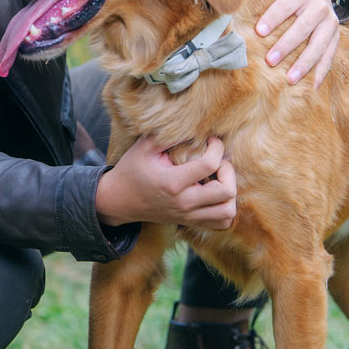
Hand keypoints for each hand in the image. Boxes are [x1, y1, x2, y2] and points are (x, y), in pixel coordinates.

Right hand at [95, 135, 235, 229]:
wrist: (119, 201)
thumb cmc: (132, 170)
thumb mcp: (144, 147)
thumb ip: (168, 135)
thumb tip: (193, 125)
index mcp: (172, 182)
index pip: (209, 165)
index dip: (217, 148)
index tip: (212, 140)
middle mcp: (184, 202)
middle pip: (226, 191)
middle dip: (228, 171)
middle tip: (218, 161)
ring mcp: (188, 215)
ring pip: (227, 212)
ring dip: (229, 193)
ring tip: (218, 179)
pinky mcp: (190, 222)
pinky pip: (221, 223)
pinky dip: (225, 209)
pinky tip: (216, 194)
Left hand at [254, 0, 338, 87]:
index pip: (285, 4)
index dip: (273, 17)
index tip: (259, 31)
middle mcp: (319, 6)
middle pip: (303, 27)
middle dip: (286, 44)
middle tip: (270, 60)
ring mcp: (330, 23)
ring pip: (319, 45)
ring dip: (305, 63)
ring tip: (290, 79)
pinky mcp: (336, 38)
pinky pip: (330, 56)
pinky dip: (322, 71)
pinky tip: (312, 86)